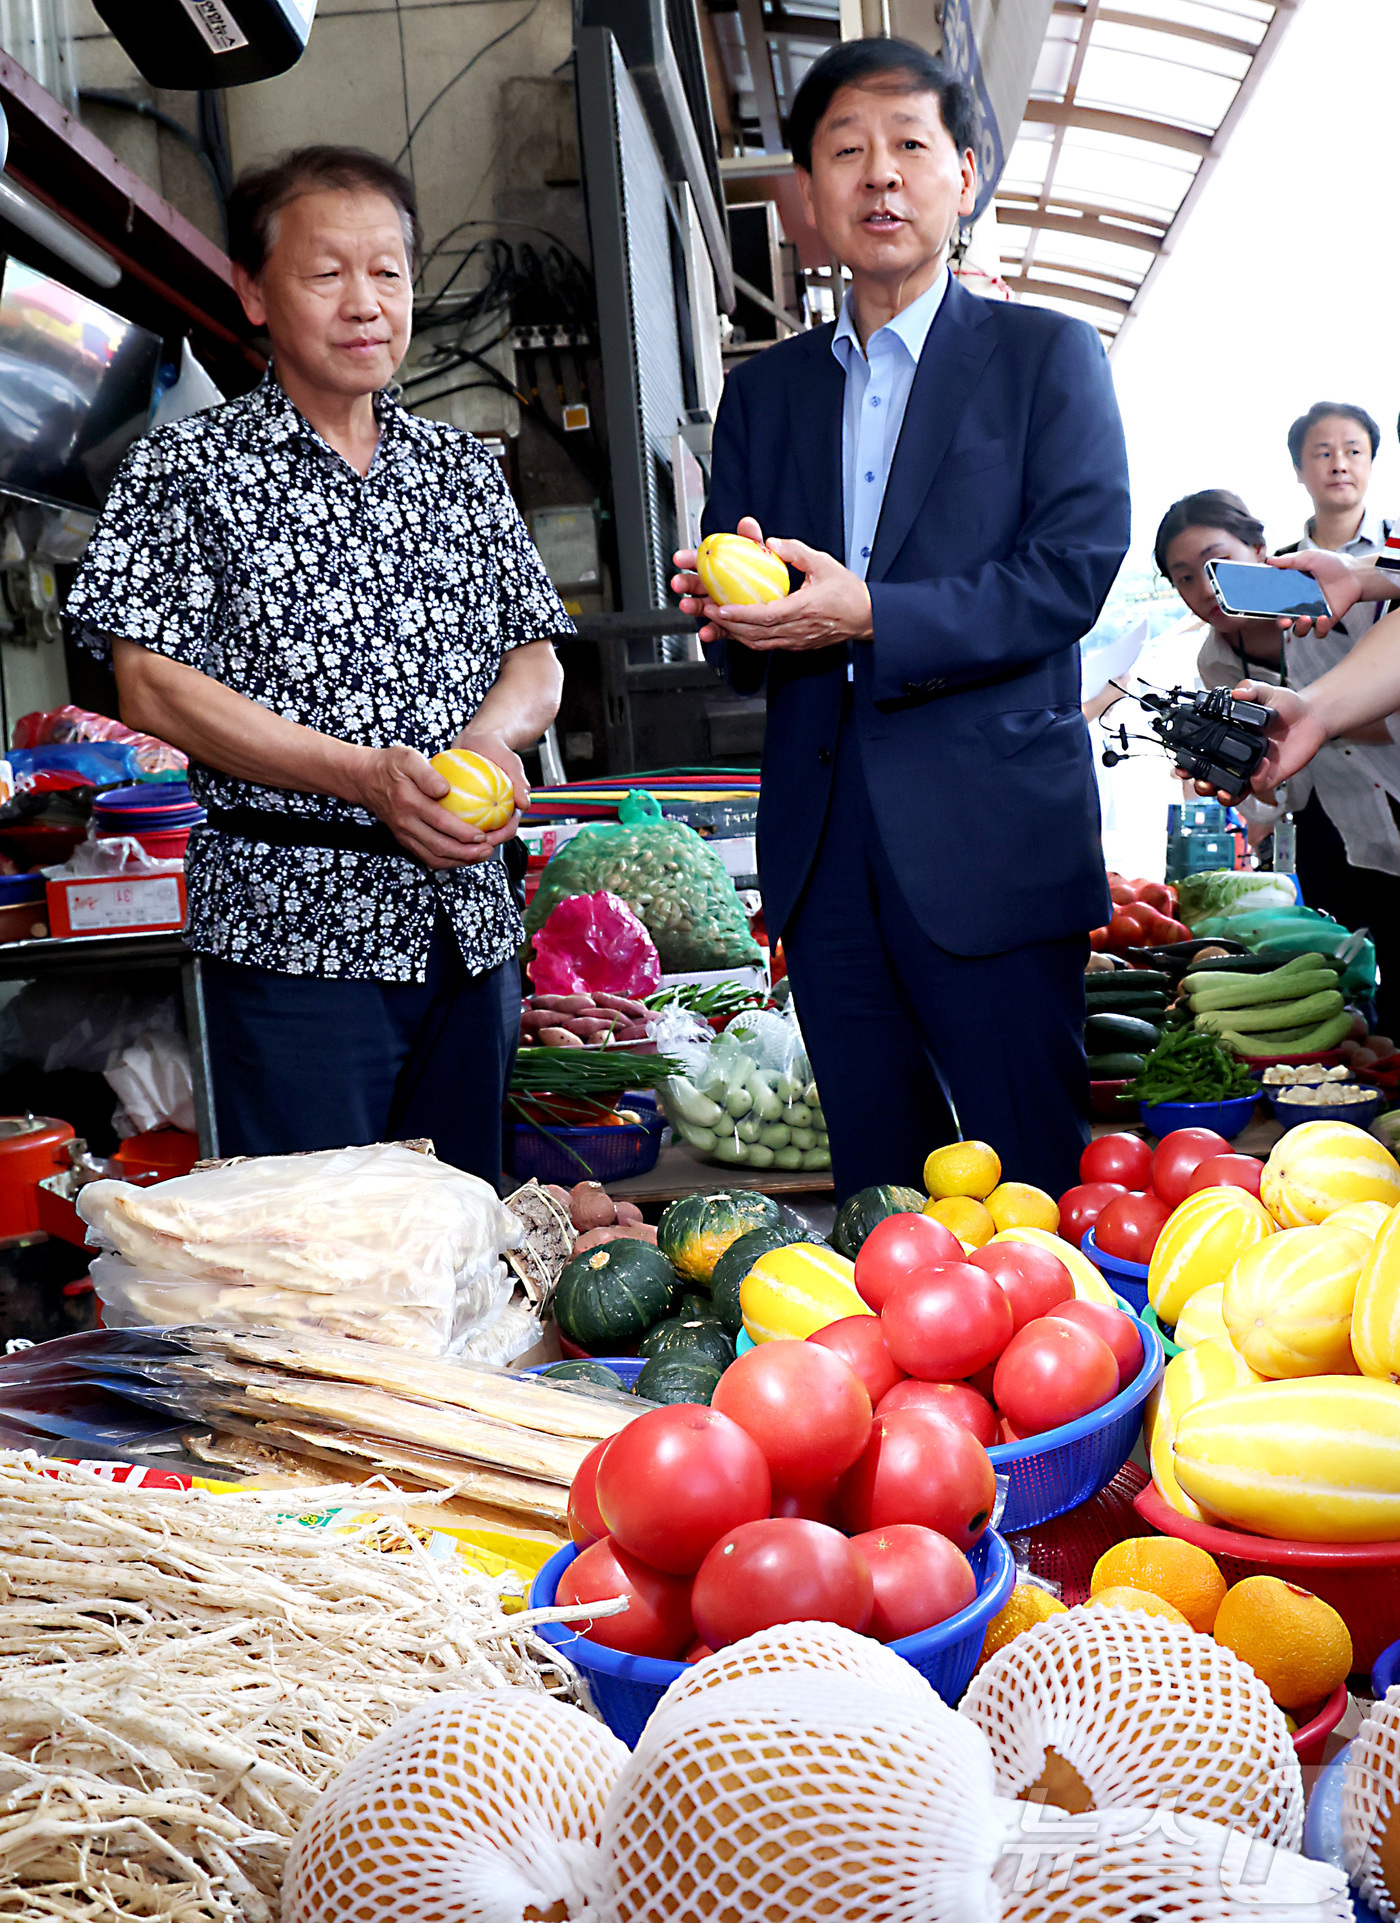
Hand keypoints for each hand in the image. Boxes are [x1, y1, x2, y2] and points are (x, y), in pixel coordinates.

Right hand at [349, 743, 503, 869]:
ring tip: (480, 856)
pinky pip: (427, 856)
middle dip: (466, 853)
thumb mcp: (408, 758)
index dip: (463, 832)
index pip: (440, 822)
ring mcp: (403, 834)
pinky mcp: (404, 840)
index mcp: (409, 802)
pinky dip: (447, 860)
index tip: (482, 833)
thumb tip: (445, 789)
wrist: (364, 779)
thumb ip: (427, 773)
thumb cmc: (390, 765)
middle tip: (487, 849)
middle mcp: (405, 823)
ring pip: (433, 857)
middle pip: (438, 846)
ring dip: (459, 861)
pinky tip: (464, 856)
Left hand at [453, 725, 527, 844]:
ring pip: (468, 830)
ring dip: (459, 836)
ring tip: (447, 835)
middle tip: (463, 842)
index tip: (487, 839)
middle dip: (476, 845)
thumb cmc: (497, 750)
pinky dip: (447, 819)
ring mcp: (476, 810)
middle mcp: (492, 812)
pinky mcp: (460, 805)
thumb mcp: (511, 762)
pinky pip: (453, 816)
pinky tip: (436, 818)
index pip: (506, 830)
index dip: (498, 839)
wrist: (479, 739)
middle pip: (486, 837)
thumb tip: (525, 804)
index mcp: (508, 808)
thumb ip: (519, 782)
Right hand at [671, 516, 765, 641]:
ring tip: (688, 606)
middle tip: (678, 583)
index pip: (703, 560)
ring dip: (695, 608)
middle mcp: (719, 587)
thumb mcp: (766, 554)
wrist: (787, 604)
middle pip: (698, 585)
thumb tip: (747, 524)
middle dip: (685, 584)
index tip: (680, 558)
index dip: (690, 559)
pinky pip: (722, 631)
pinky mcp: (732, 627)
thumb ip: (754, 539)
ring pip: (705, 608)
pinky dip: (713, 631)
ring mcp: (723, 608)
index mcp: (723, 566)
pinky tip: (706, 632)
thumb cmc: (773, 575)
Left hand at [698, 536, 872, 653]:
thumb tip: (771, 543)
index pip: (766, 616)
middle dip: (728, 624)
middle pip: (756, 633)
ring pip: (758, 642)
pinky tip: (735, 630)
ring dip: (734, 634)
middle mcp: (798, 629)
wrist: (865, 616)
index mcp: (804, 609)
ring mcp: (796, 640)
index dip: (740, 614)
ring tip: (716, 621)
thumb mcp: (824, 564)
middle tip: (707, 612)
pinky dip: (747, 638)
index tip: (721, 608)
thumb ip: (796, 552)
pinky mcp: (795, 645)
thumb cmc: (847, 592)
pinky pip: (766, 645)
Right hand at [1187, 680, 1324, 800]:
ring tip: (1218, 789)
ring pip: (1226, 789)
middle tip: (1199, 780)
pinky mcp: (1265, 778)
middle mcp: (1233, 756)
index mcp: (1225, 736)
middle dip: (1199, 782)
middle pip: (1208, 776)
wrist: (1312, 718)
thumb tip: (1237, 692)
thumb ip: (1251, 689)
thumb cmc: (1285, 705)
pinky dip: (1254, 781)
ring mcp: (1248, 769)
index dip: (1187, 760)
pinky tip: (1261, 768)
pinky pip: (1254, 786)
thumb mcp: (1266, 691)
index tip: (1180, 764)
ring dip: (1218, 792)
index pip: (1200, 752)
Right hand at [1268, 550, 1357, 636]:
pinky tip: (1323, 618)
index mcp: (1292, 593)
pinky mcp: (1326, 622)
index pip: (1275, 604)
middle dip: (1281, 624)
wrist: (1355, 573)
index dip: (1268, 609)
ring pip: (1299, 630)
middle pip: (1284, 621)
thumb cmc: (1331, 564)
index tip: (1265, 609)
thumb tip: (1269, 561)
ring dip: (1300, 627)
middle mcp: (1300, 606)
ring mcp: (1313, 615)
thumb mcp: (1309, 557)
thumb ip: (1289, 560)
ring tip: (1306, 618)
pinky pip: (1318, 632)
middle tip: (1285, 621)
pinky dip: (1319, 629)